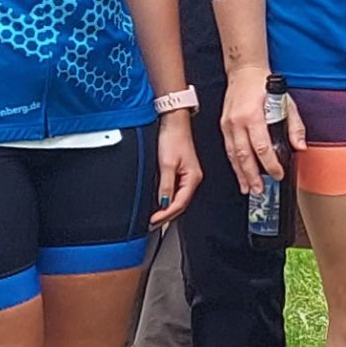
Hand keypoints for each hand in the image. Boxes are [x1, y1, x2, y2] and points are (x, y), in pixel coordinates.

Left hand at [148, 111, 199, 226]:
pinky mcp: (182, 171)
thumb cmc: (173, 138)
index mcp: (193, 178)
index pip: (179, 204)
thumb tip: (164, 203)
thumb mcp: (166, 164)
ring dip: (167, 209)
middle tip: (152, 223)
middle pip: (180, 204)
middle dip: (166, 215)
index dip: (165, 215)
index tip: (153, 221)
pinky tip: (160, 202)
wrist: (174, 123)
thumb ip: (166, 185)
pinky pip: (176, 191)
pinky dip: (168, 199)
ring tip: (155, 216)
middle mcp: (193, 178)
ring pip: (178, 198)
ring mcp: (188, 175)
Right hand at [219, 66, 299, 195]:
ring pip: (233, 155)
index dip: (269, 164)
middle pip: (244, 155)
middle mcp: (237, 122)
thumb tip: (300, 146)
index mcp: (253, 116)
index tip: (278, 174)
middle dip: (251, 176)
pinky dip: (234, 163)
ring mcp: (227, 125)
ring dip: (240, 174)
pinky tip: (239, 173)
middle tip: (259, 190)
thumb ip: (295, 126)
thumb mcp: (286, 102)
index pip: (261, 147)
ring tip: (248, 188)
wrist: (244, 72)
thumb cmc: (265, 85)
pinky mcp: (224, 126)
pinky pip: (228, 149)